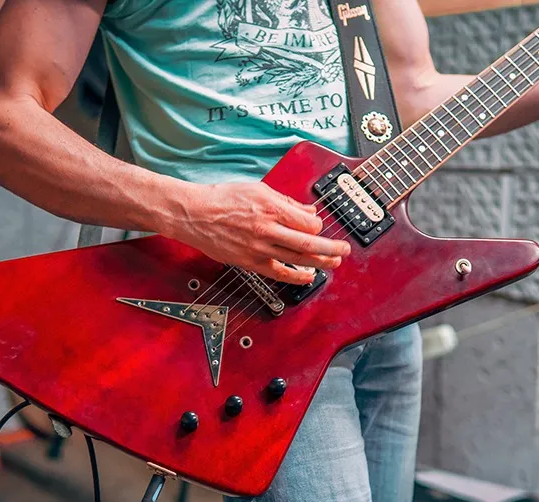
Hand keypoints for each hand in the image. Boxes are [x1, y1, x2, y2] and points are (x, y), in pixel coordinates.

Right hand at [171, 182, 350, 284]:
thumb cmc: (222, 199)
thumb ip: (287, 201)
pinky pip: (278, 272)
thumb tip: (309, 211)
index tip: (320, 227)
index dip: (319, 226)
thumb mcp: (258, 189)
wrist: (194, 214)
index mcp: (270, 207)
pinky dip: (296, 276)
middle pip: (308, 243)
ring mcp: (258, 248)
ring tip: (334, 263)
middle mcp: (266, 229)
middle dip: (331, 248)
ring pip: (297, 259)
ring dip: (320, 263)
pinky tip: (308, 276)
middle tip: (344, 250)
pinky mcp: (250, 261)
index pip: (308, 223)